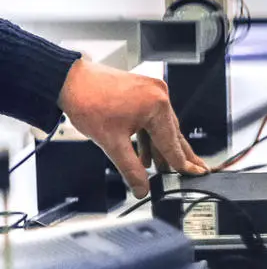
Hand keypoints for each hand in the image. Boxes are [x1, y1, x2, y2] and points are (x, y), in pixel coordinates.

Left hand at [58, 59, 206, 196]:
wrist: (68, 80)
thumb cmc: (87, 102)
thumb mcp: (111, 143)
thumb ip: (130, 169)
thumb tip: (141, 188)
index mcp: (157, 106)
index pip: (173, 143)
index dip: (183, 163)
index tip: (196, 173)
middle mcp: (159, 95)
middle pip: (172, 133)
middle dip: (178, 155)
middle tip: (195, 170)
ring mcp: (152, 90)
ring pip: (161, 125)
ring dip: (159, 146)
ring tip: (161, 167)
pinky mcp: (143, 89)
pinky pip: (152, 116)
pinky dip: (149, 134)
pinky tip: (145, 150)